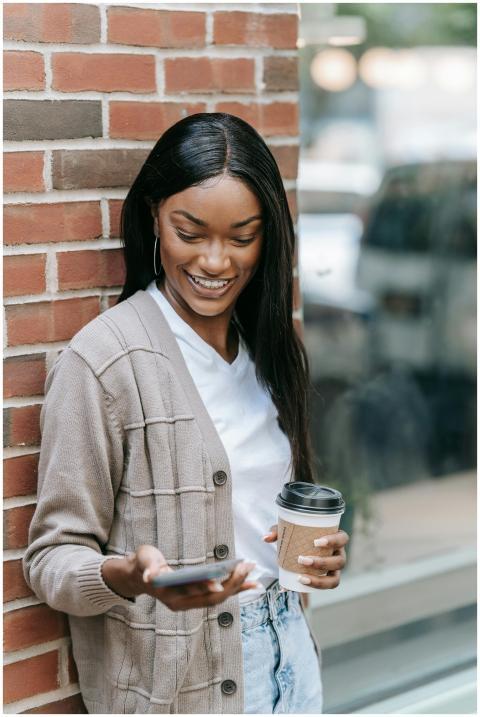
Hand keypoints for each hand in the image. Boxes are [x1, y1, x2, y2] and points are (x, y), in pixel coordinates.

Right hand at [102, 545, 257, 611]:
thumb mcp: (144, 560)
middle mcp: (182, 603)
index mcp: (170, 594)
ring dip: (237, 586)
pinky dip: (234, 588)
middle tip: (246, 567)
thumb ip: (149, 567)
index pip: (192, 594)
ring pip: (218, 598)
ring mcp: (190, 602)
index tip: (221, 582)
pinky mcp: (197, 597)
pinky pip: (218, 595)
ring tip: (253, 574)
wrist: (139, 576)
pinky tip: (249, 582)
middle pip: (211, 598)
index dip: (206, 588)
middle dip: (231, 584)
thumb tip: (151, 576)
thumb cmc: (143, 564)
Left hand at [263, 525, 349, 589]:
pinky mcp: (325, 581)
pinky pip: (322, 588)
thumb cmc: (298, 536)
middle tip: (302, 560)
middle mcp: (338, 555)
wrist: (298, 549)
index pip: (343, 538)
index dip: (334, 540)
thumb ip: (277, 532)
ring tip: (301, 577)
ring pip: (334, 579)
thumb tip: (266, 538)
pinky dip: (308, 589)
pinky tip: (290, 588)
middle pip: (339, 561)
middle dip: (322, 562)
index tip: (316, 542)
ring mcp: (334, 570)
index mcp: (335, 539)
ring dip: (319, 580)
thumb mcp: (288, 531)